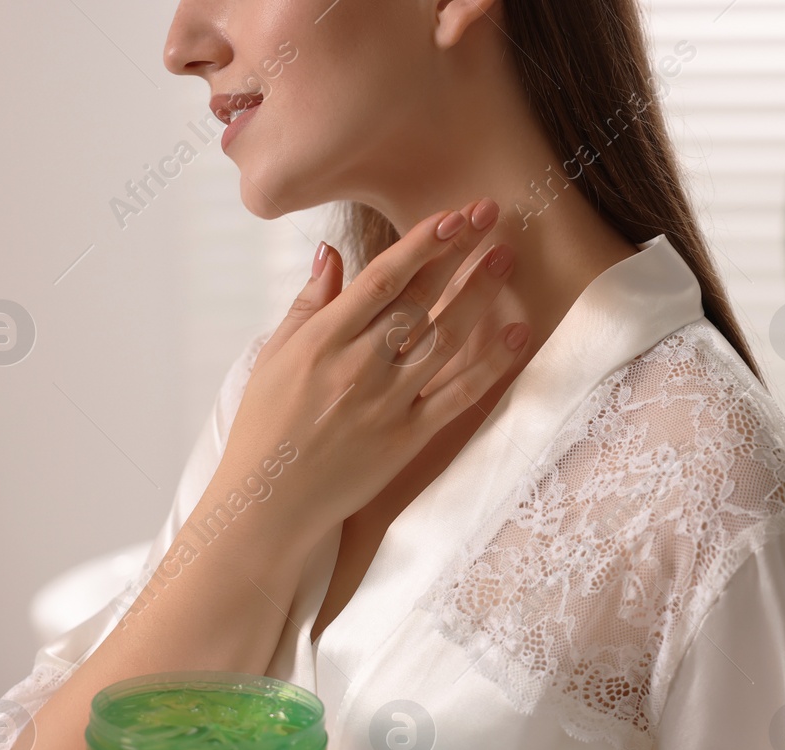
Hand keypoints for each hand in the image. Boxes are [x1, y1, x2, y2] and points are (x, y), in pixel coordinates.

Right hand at [213, 197, 526, 553]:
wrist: (271, 502)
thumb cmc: (266, 426)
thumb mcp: (274, 356)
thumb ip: (309, 303)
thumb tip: (331, 251)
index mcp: (322, 341)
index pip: (381, 280)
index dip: (421, 244)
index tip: (452, 214)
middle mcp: (358, 367)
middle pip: (420, 301)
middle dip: (458, 254)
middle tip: (491, 213)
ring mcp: (387, 403)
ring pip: (444, 340)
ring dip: (480, 296)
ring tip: (506, 258)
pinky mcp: (407, 439)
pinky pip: (458, 396)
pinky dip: (490, 364)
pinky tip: (517, 334)